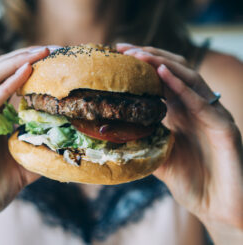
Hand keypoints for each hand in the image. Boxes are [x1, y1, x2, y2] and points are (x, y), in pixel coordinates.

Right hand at [0, 46, 49, 242]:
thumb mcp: (24, 166)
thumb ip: (40, 150)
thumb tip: (67, 143)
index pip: (8, 82)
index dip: (29, 67)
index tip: (56, 59)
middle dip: (23, 58)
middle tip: (51, 49)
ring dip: (13, 65)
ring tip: (38, 54)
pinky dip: (2, 90)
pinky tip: (23, 75)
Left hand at [117, 44, 242, 243]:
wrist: (219, 209)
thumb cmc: (192, 184)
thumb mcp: (160, 159)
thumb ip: (143, 144)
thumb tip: (113, 135)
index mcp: (181, 115)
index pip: (161, 82)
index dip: (142, 67)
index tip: (118, 57)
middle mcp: (196, 110)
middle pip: (174, 73)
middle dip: (149, 57)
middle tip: (123, 49)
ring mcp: (211, 115)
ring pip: (189, 78)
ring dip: (162, 64)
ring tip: (138, 55)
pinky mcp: (223, 127)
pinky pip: (201, 101)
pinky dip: (181, 86)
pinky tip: (162, 73)